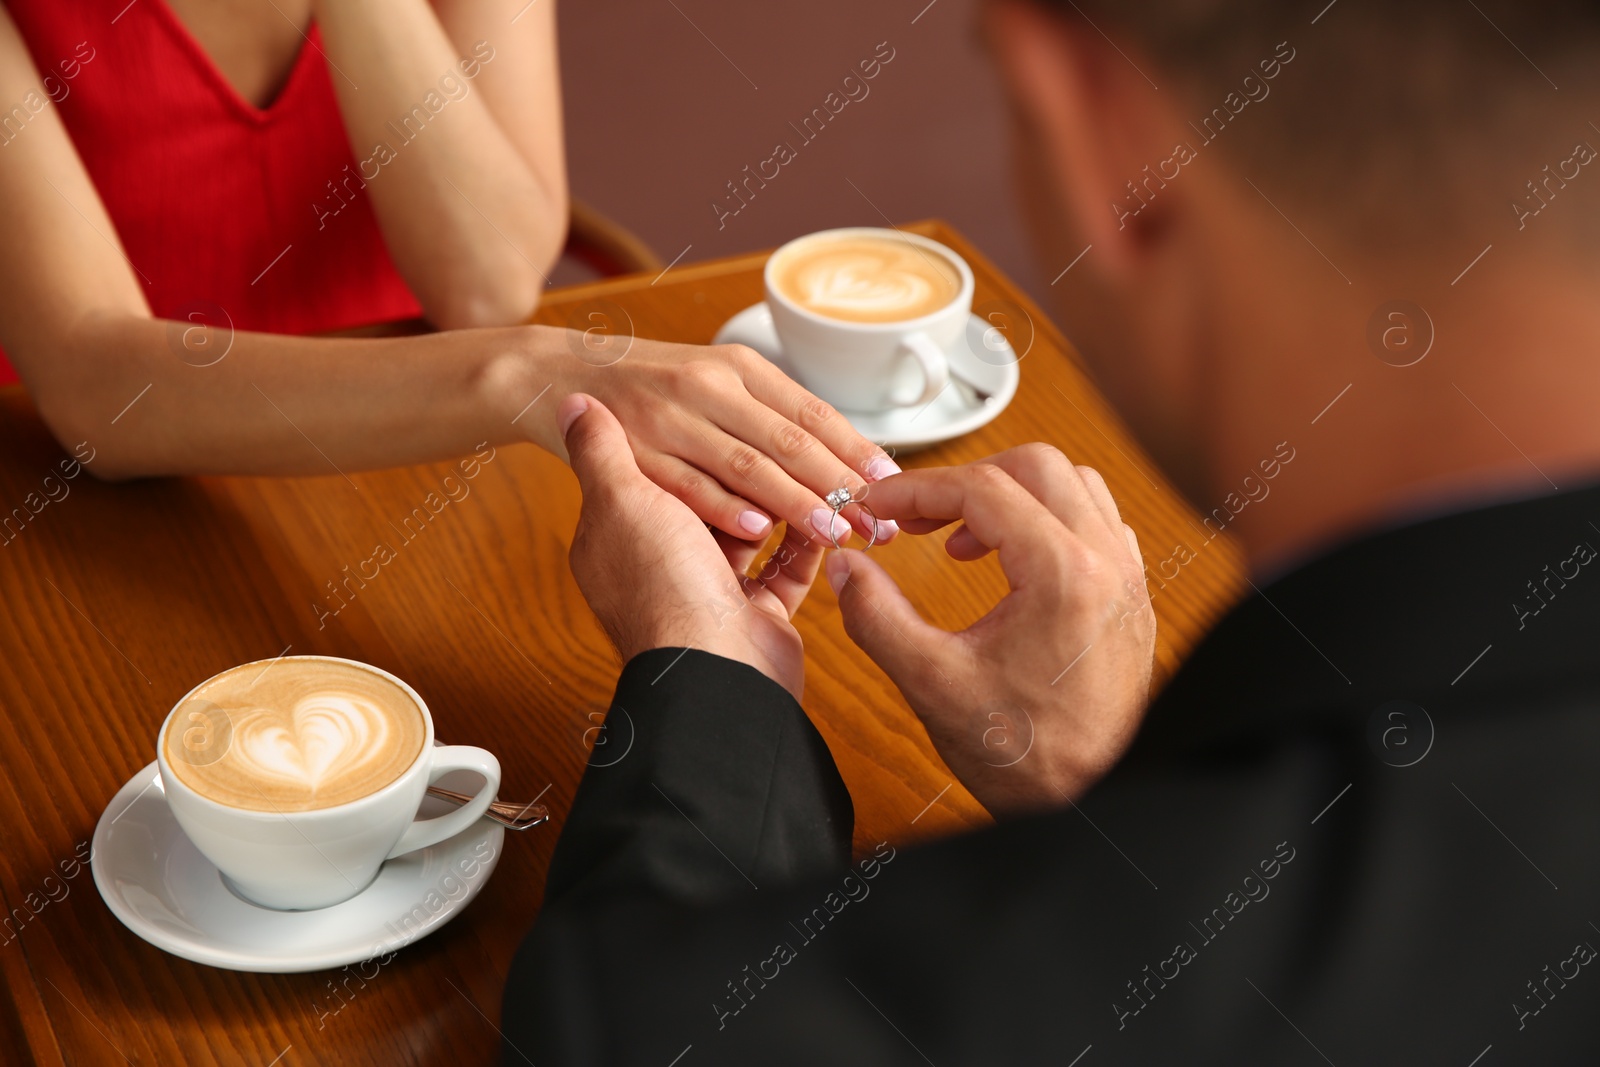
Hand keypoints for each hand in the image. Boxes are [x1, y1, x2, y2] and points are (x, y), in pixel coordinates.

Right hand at [521, 330, 898, 548]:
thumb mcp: (713, 381)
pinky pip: (688, 485)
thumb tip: (834, 454)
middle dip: (838, 484)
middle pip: (789, 439)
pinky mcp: (636, 453)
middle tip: (878, 520)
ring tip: (837, 530)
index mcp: (737, 365)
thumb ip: (765, 414)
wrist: (556, 374)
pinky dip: (725, 509)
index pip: (811, 410)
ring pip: (747, 464)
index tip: (891, 480)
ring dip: (795, 503)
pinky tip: (761, 532)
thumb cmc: (649, 388)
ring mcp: (671, 418)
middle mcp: (708, 385)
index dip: (854, 447)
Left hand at [560, 393, 825, 698]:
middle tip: (780, 437)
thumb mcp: (619, 501)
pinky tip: (827, 510)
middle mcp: (665, 566)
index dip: (693, 443)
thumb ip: (600, 450)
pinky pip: (787, 569)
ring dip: (787, 502)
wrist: (711, 674)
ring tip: (813, 466)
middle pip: (712, 501)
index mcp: (623, 538)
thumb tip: (573, 402)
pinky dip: (808, 542)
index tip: (721, 412)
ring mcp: (711, 594)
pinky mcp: (757, 615)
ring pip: (755, 532)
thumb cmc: (661, 589)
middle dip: (752, 473)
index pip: (661, 472)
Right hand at [825, 445, 1155, 813]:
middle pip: (1035, 466)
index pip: (983, 489)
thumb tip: (846, 568)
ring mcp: (1127, 578)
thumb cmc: (1028, 757)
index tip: (880, 508)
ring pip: (1072, 486)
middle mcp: (1107, 563)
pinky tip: (1011, 560)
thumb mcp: (932, 683)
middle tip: (918, 518)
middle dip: (967, 480)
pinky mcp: (1130, 598)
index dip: (918, 490)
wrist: (1093, 803)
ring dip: (1012, 495)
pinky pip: (1096, 523)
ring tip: (962, 541)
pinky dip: (1048, 520)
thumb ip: (877, 617)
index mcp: (1065, 575)